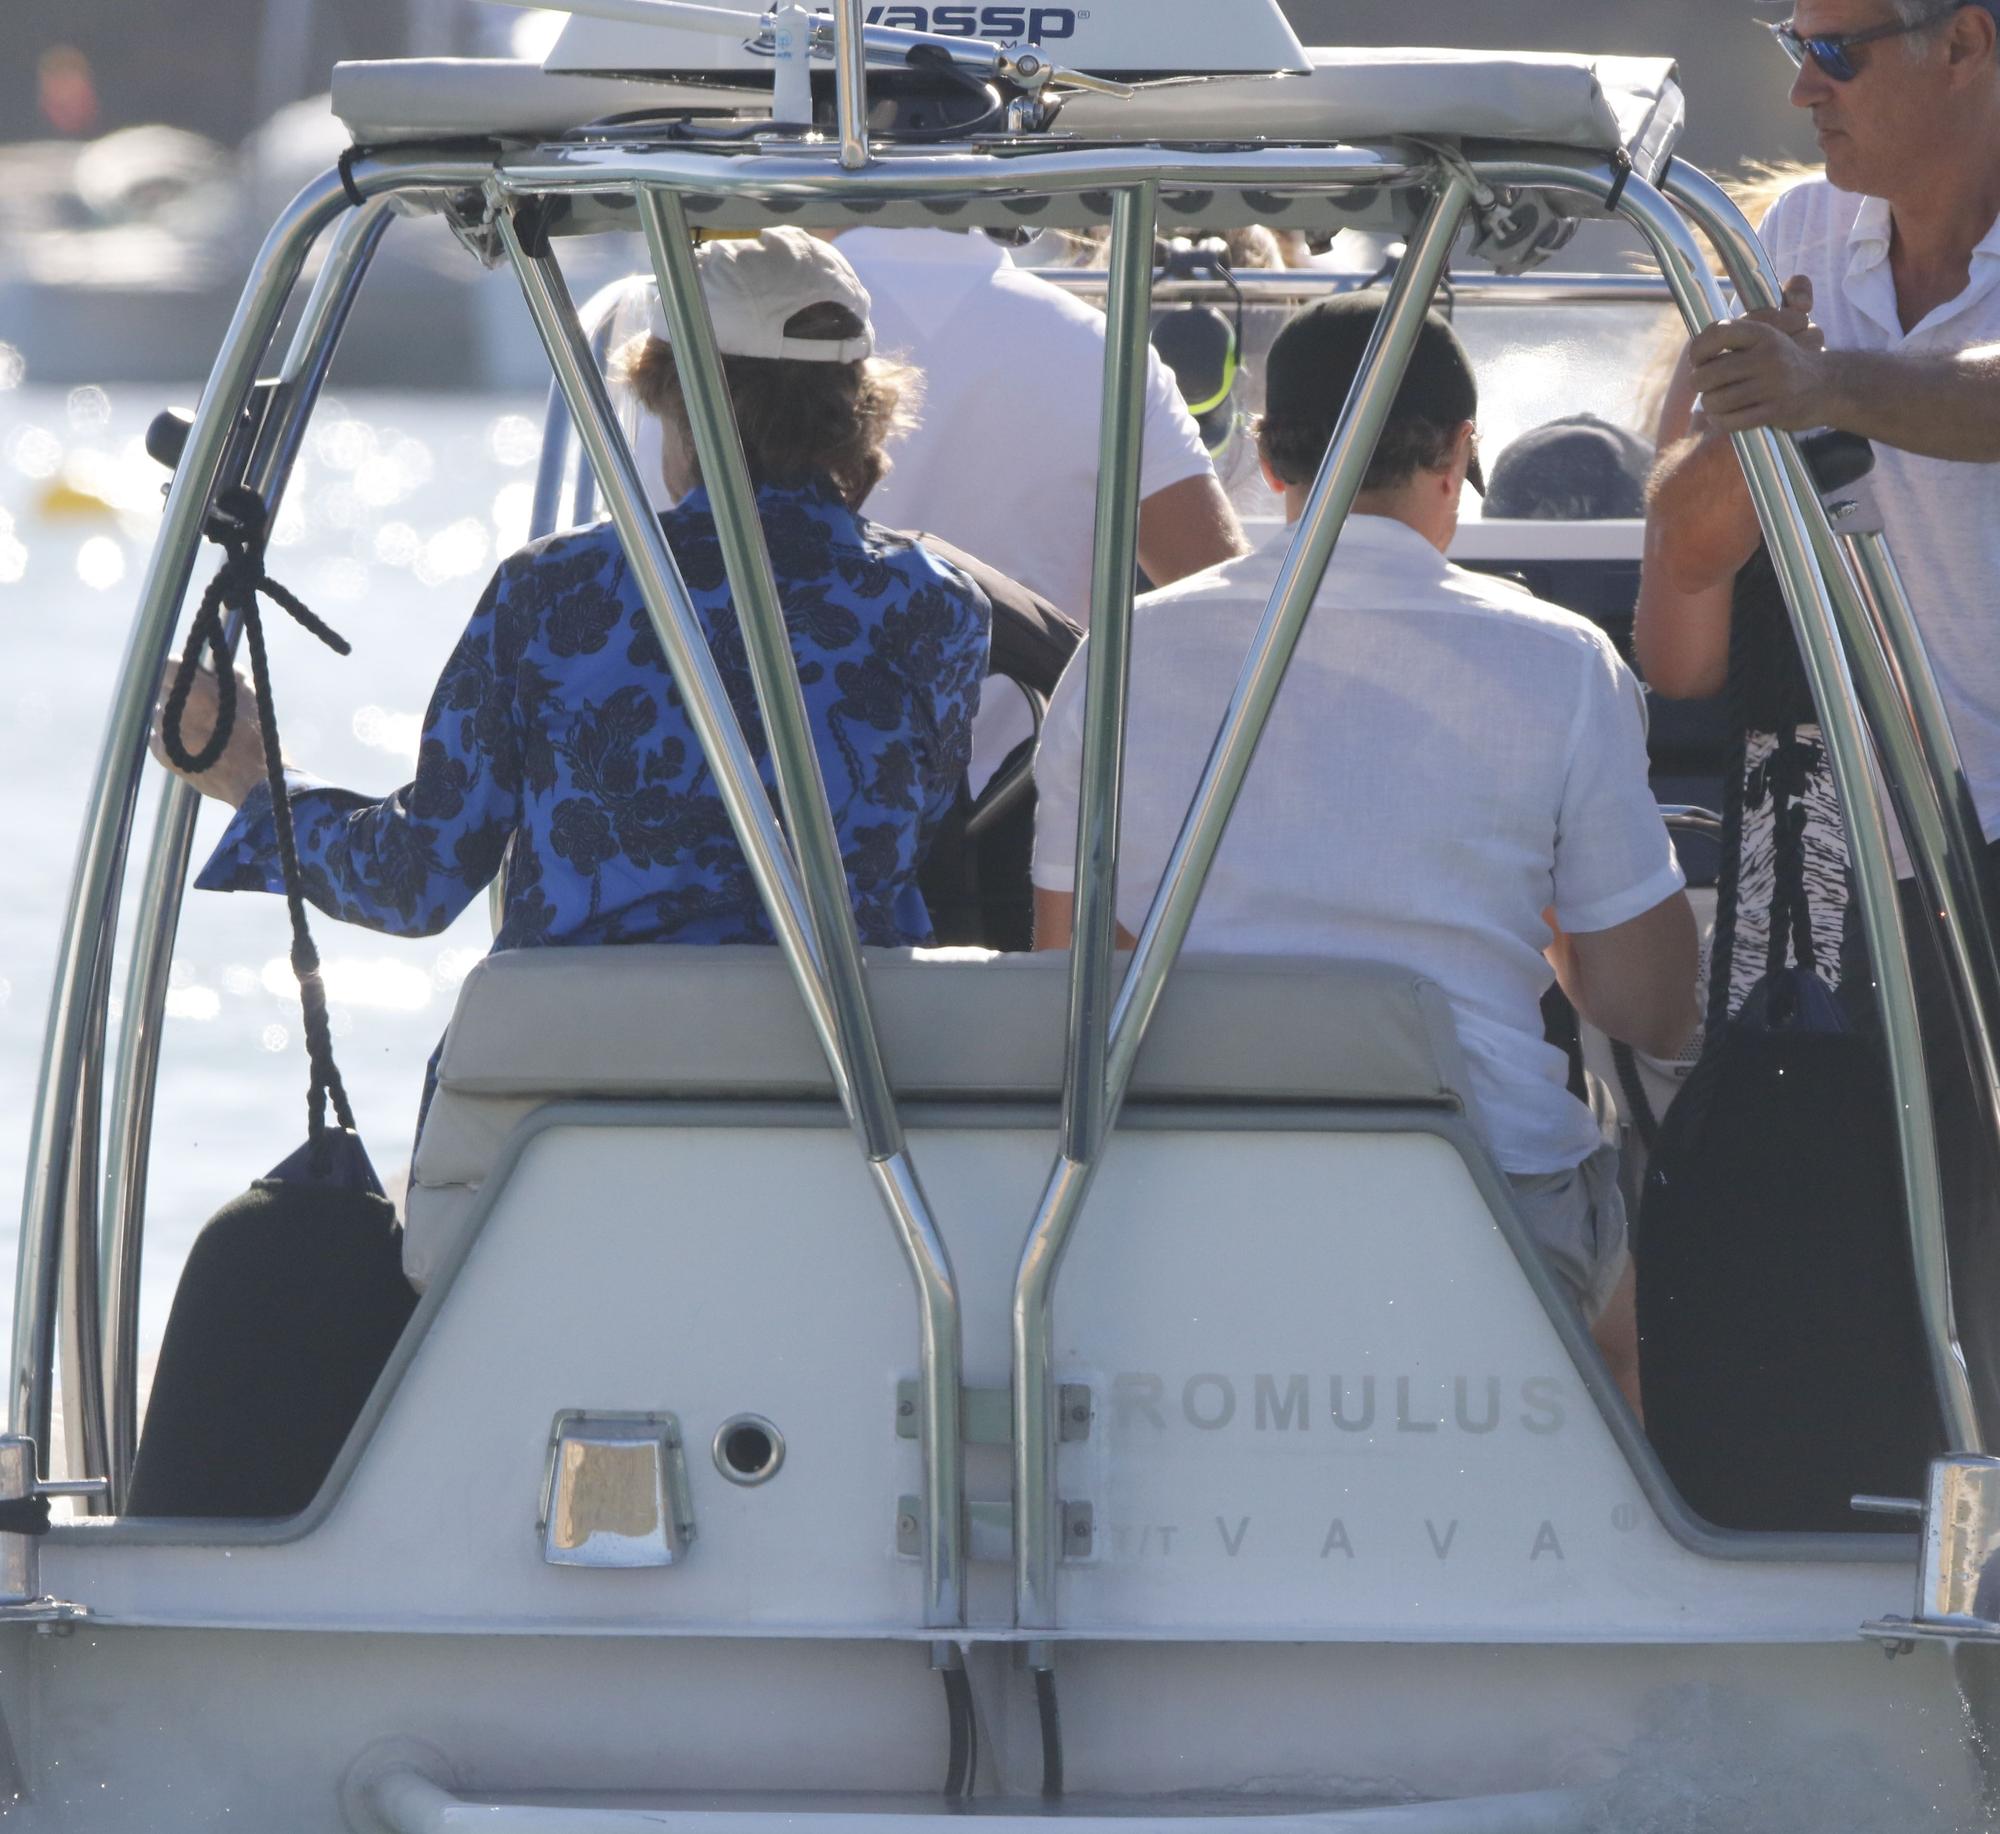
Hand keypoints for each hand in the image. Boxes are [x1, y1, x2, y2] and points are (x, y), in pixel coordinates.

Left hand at [150, 667, 269, 806]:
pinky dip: (172, 737)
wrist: (253, 781)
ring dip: (175, 716)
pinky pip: (159, 736)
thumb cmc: (257, 736)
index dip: (181, 667)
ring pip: (161, 713)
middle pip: (165, 689)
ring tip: (201, 729)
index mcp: (195, 689)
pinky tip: (194, 744)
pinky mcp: (161, 752)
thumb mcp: (249, 696)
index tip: (191, 673)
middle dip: (180, 693)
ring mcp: (164, 731)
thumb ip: (228, 674)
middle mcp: (174, 707)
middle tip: (200, 704)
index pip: (169, 664)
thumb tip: (216, 664)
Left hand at [1685, 275, 1831, 434]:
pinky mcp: (1775, 410)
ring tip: (1717, 402)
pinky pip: (1730, 421)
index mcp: (1762, 333)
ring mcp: (1773, 384)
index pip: (1717, 333)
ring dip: (1710, 405)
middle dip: (1699, 384)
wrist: (1827, 384)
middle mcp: (1768, 356)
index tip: (1699, 360)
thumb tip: (1705, 344)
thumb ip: (1740, 329)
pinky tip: (1725, 417)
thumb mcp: (1769, 334)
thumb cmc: (1783, 361)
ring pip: (1715, 401)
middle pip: (1707, 375)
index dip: (1698, 349)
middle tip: (1707, 386)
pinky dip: (1721, 421)